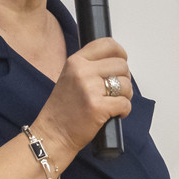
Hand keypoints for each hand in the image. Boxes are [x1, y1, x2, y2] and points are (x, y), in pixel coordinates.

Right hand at [29, 38, 132, 161]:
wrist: (53, 134)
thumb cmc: (63, 109)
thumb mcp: (70, 77)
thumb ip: (90, 66)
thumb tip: (117, 62)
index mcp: (75, 61)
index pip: (107, 44)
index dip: (120, 53)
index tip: (121, 62)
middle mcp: (82, 71)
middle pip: (121, 66)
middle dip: (124, 79)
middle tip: (116, 91)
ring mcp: (90, 89)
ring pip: (126, 84)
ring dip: (125, 96)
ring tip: (113, 103)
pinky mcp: (98, 107)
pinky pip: (125, 103)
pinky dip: (124, 110)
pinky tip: (115, 114)